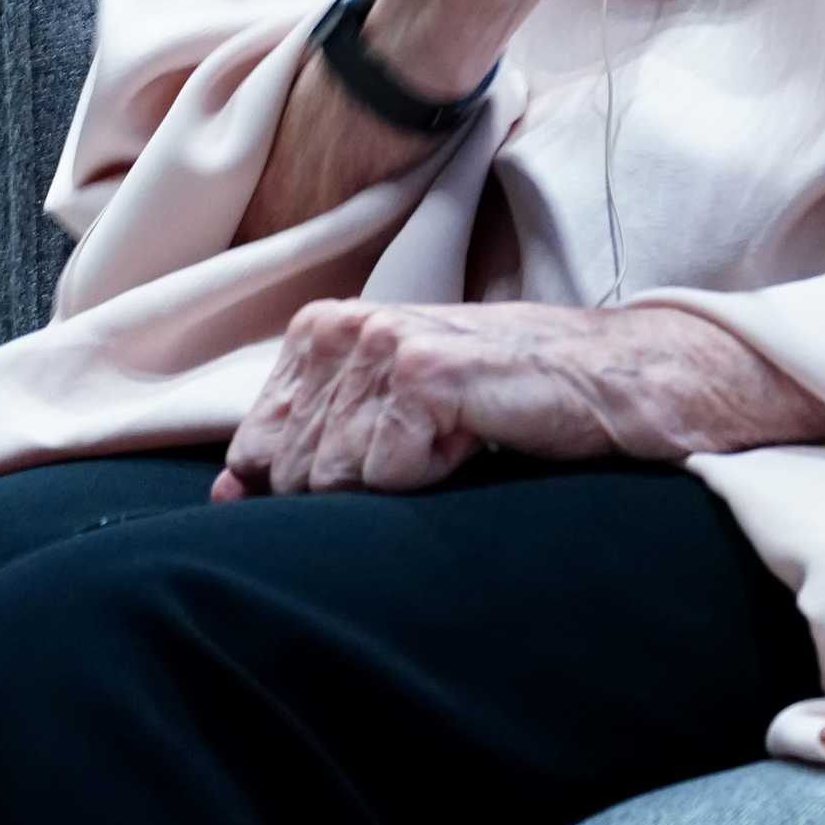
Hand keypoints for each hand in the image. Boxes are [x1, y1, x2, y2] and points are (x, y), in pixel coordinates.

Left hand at [208, 298, 613, 498]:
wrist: (601, 380)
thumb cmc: (496, 399)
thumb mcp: (384, 415)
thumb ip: (301, 445)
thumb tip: (222, 497)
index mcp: (320, 329)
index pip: (255, 451)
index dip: (310, 481)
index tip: (381, 458)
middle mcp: (343, 326)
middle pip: (293, 473)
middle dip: (357, 484)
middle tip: (426, 445)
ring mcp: (382, 344)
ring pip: (335, 479)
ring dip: (401, 479)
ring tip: (452, 436)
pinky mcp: (423, 373)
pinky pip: (388, 476)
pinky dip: (434, 476)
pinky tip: (472, 436)